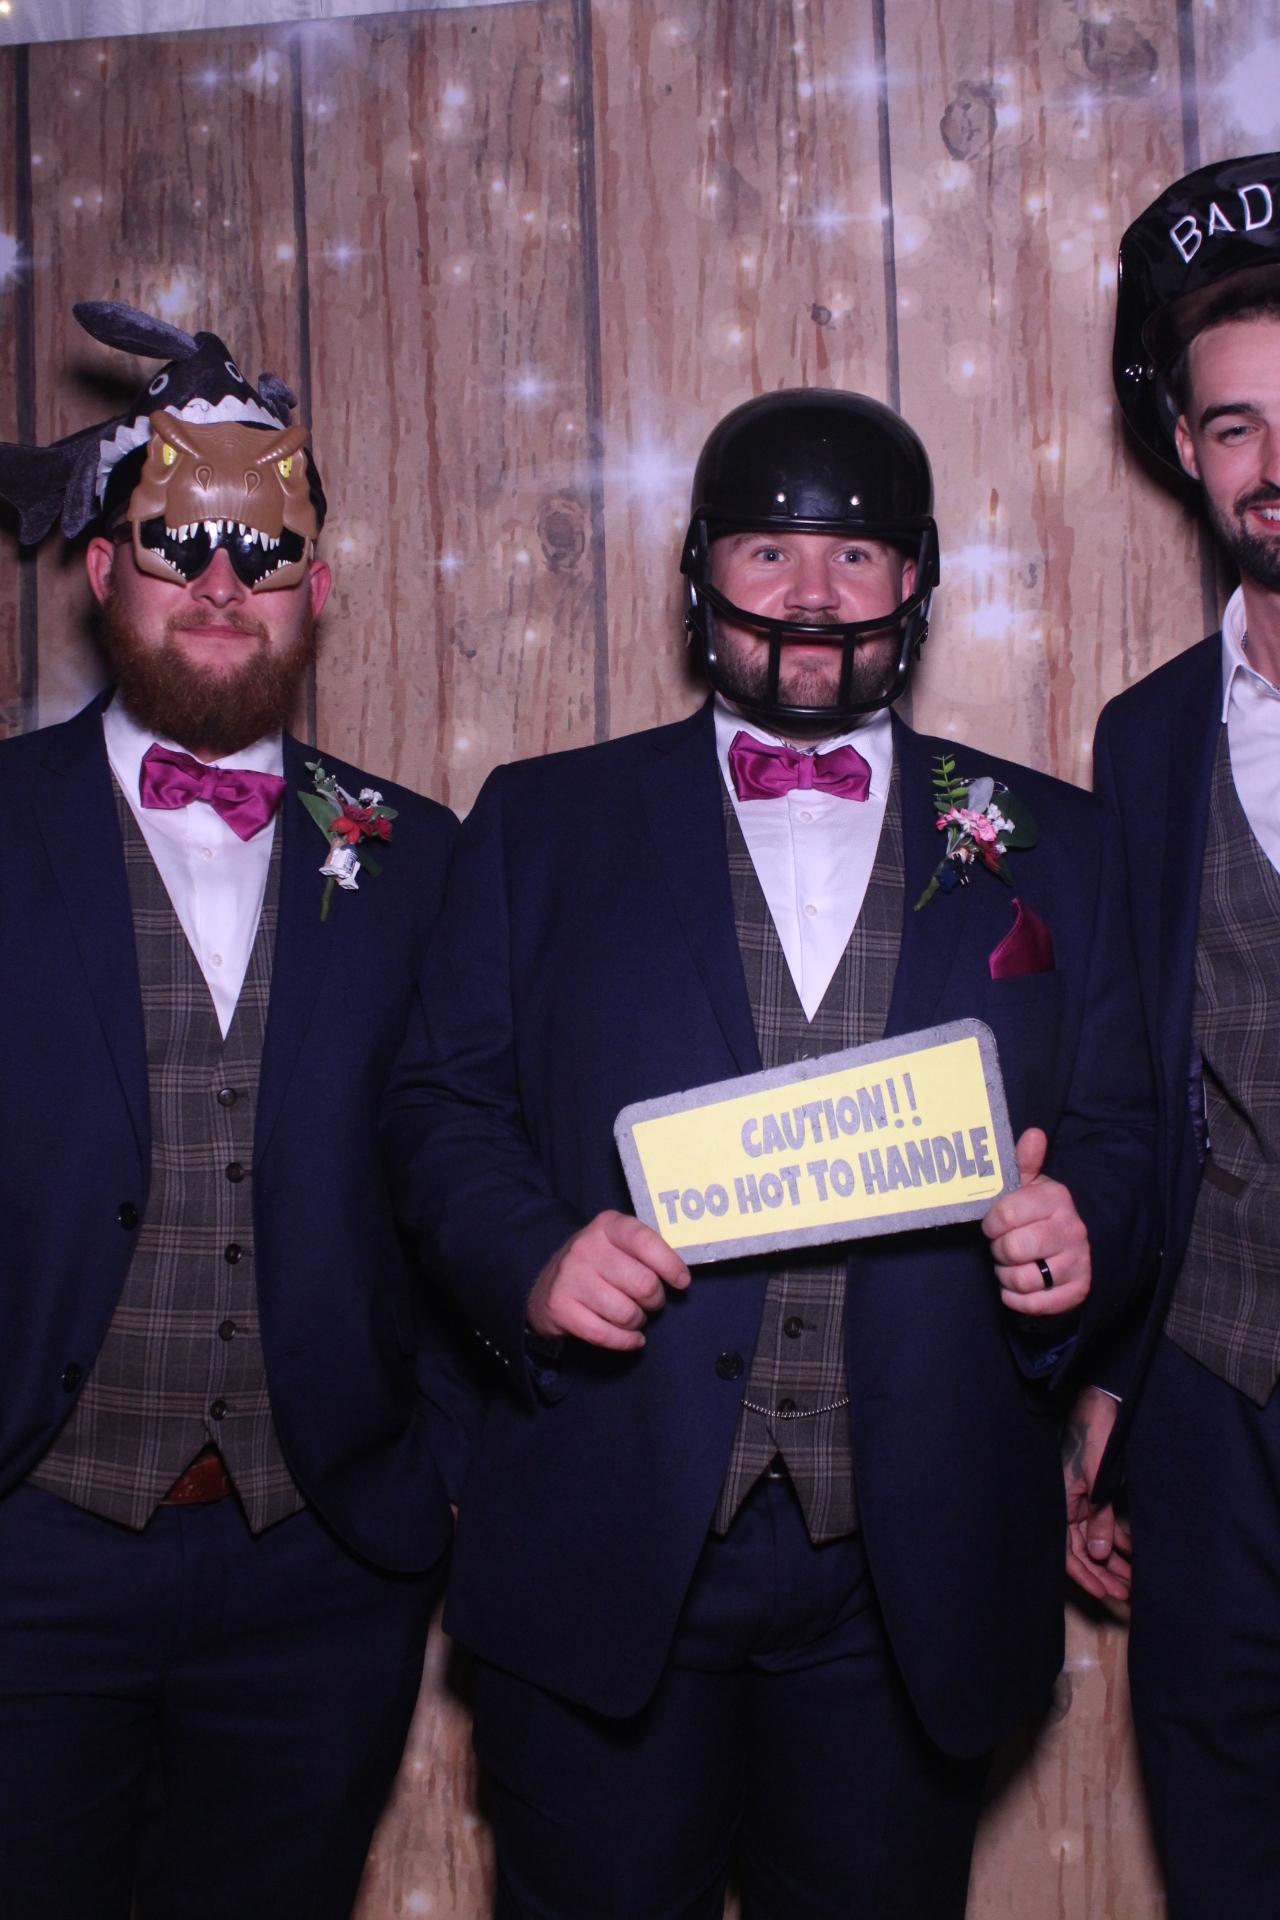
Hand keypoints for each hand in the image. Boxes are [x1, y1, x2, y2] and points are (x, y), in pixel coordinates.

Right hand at [527, 1209, 690, 1351]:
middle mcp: (586, 1247)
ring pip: (626, 1313)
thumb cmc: (601, 1263)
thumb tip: (681, 1275)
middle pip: (643, 1284)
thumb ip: (648, 1251)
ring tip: (633, 1315)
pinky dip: (625, 1341)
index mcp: (608, 1226)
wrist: (549, 1285)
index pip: (646, 1242)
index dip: (670, 1265)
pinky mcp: (560, 1307)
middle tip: (650, 1302)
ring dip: (638, 1321)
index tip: (682, 1282)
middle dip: (655, 1300)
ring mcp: (570, 1277)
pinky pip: (605, 1335)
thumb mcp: (621, 1244)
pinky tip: (630, 1338)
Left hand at [982, 1128, 1090, 1316]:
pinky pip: (1035, 1305)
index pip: (1006, 1213)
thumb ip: (1024, 1161)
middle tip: (1002, 1246)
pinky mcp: (1078, 1292)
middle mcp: (1072, 1230)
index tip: (992, 1224)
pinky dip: (1017, 1299)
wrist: (1075, 1248)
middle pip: (1012, 1249)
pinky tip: (1017, 1287)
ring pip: (1022, 1279)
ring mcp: (1078, 1262)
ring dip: (1006, 1276)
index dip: (991, 1222)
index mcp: (1057, 1199)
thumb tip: (1033, 1133)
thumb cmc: (1039, 1214)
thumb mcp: (1030, 1186)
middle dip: (998, 1250)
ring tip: (1011, 1265)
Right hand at [1063, 1385, 1130, 1609]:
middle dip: (1103, 1575)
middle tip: (1125, 1595)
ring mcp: (1080, 1500)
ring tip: (1132, 1580)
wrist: (1097, 1403)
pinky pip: (1102, 1523)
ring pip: (1094, 1540)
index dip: (1086, 1576)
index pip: (1068, 1552)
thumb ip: (1098, 1517)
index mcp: (1059, 1503)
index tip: (1106, 1594)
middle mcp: (1067, 1506)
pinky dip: (1116, 1538)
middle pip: (1083, 1552)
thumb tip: (1101, 1554)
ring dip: (1112, 1561)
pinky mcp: (1092, 1492)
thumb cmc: (1091, 1436)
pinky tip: (1131, 1552)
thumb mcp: (1095, 1479)